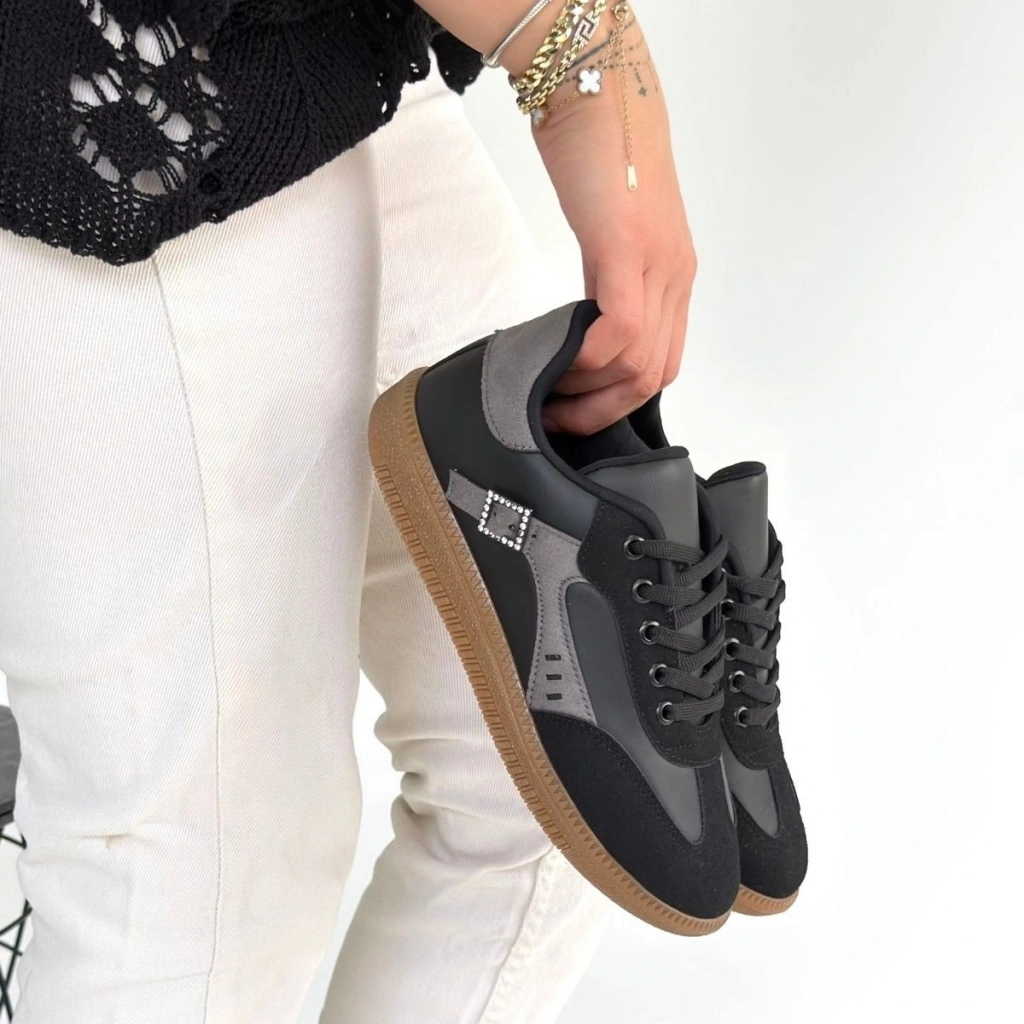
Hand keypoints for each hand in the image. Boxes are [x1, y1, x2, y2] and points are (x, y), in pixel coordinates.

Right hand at [531, 29, 695, 434]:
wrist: (594, 88)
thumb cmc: (600, 154)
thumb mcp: (607, 235)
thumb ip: (606, 284)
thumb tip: (583, 331)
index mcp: (673, 277)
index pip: (662, 364)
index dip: (619, 402)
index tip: (574, 411)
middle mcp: (675, 277)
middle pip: (655, 377)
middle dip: (603, 413)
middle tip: (557, 421)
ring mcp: (656, 264)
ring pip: (638, 364)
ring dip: (588, 392)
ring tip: (546, 394)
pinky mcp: (626, 247)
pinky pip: (619, 328)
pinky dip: (588, 358)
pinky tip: (558, 359)